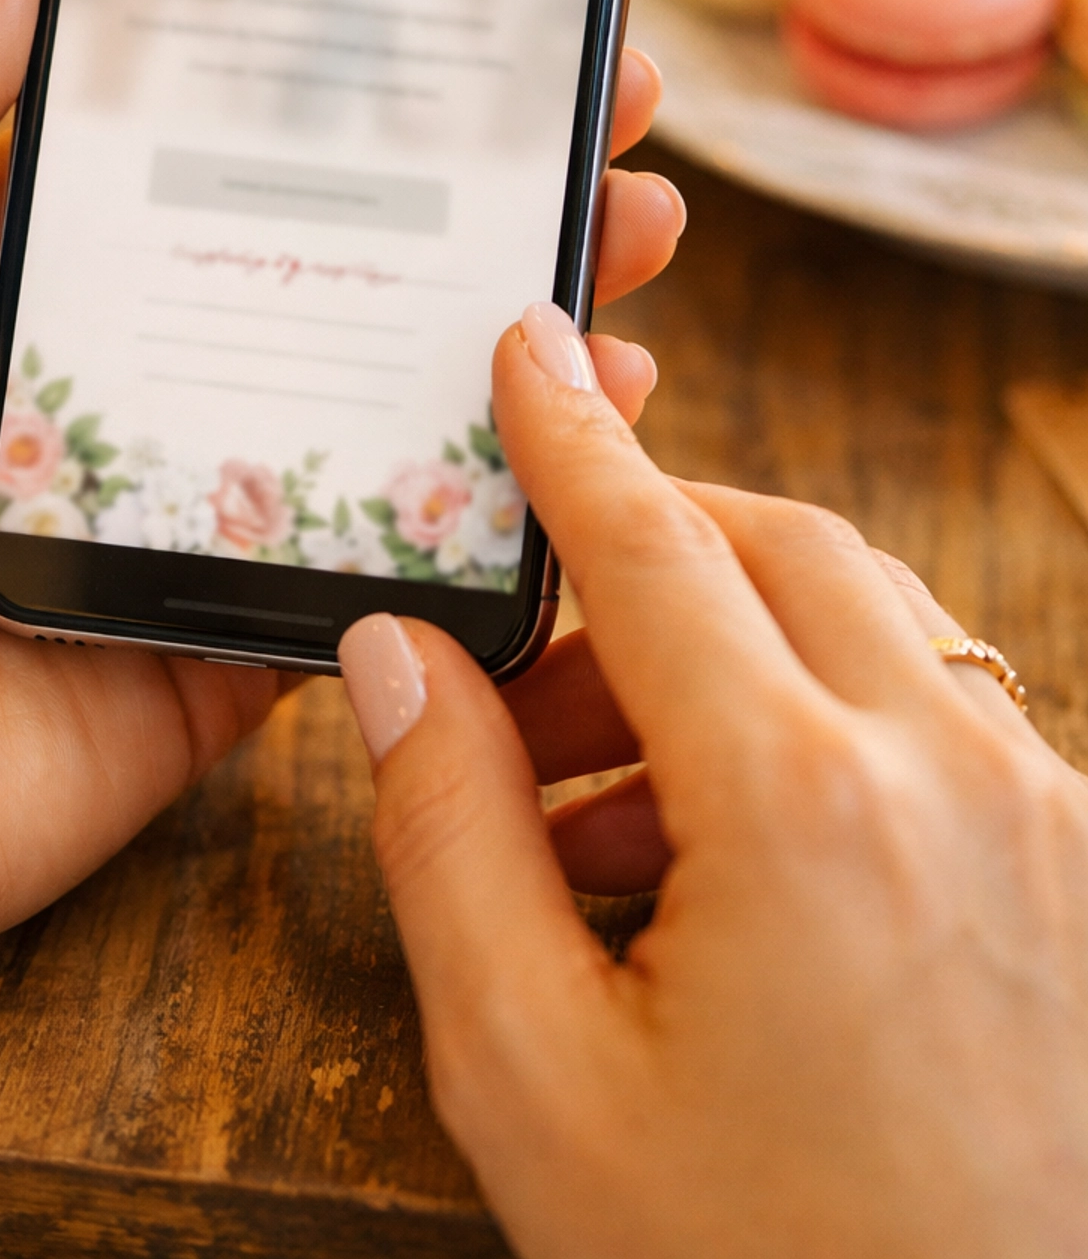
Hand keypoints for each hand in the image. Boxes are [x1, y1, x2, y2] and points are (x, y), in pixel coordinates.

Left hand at [0, 0, 682, 1108]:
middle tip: (610, 97)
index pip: (216, 132)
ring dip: (519, 312)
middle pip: (335, 245)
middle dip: (478, 171)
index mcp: (25, 271)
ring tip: (637, 229)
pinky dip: (503, 495)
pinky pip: (392, 551)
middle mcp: (126, 371)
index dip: (341, 62)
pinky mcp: (239, 633)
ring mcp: (193, 504)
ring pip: (389, 385)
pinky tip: (600, 423)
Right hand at [340, 308, 1087, 1258]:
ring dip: (732, 661)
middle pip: (778, 552)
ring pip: (870, 628)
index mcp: (804, 805)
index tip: (528, 342)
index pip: (655, 545)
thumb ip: (446, 837)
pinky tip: (746, 879)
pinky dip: (828, 734)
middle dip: (644, 566)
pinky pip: (944, 726)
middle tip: (528, 690)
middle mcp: (954, 775)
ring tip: (616, 828)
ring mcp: (1048, 824)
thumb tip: (397, 658)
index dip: (570, 437)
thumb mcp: (536, 1078)